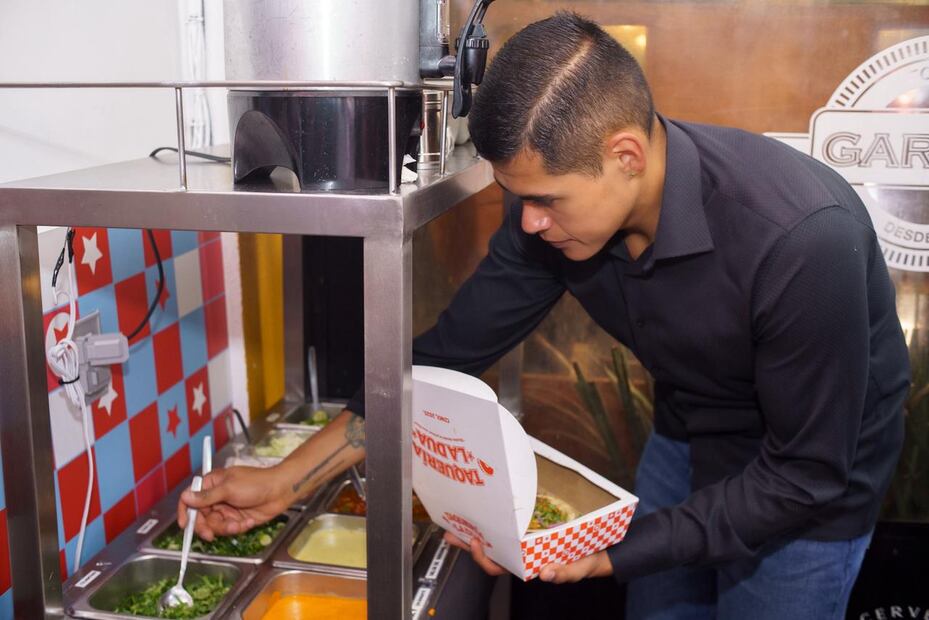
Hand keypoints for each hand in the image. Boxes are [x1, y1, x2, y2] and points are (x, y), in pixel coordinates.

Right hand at [177, 466, 289, 540]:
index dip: (185, 511)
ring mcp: (227, 508)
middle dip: (207, 526)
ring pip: (215, 525)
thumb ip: (207, 496)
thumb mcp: (229, 488)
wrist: (280, 491)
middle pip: (200, 517)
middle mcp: (216, 497)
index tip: (184, 525)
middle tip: (211, 535)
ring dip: (226, 528)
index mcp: (212, 484)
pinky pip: (229, 529)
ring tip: (238, 524)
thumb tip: (186, 497)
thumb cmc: (256, 483)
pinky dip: (238, 527)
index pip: (190, 497)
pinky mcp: (237, 519)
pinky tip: (249, 521)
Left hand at [444, 532, 612, 582]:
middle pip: (488, 551)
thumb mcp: (580, 567)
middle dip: (467, 543)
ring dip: (475, 529)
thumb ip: (566, 572)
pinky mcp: (529, 526)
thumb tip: (546, 574)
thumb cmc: (588, 559)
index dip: (483, 558)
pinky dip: (494, 517)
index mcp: (527, 564)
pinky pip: (506, 523)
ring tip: (458, 518)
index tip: (476, 542)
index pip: (498, 566)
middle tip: (450, 531)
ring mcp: (523, 540)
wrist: (602, 545)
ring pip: (493, 537)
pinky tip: (487, 508)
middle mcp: (521, 553)